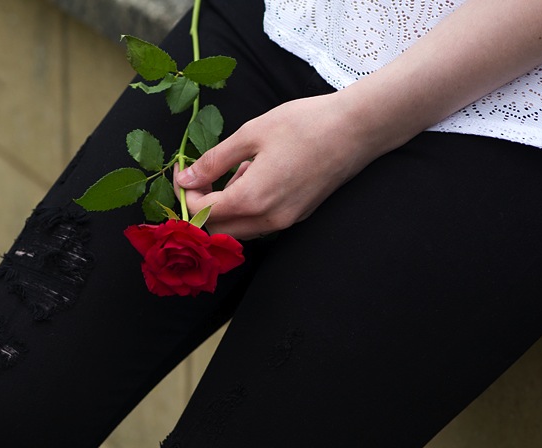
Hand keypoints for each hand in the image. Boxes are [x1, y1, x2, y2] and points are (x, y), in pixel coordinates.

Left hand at [175, 94, 376, 239]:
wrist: (357, 129)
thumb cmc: (304, 124)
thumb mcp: (251, 134)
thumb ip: (214, 160)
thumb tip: (186, 178)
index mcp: (252, 199)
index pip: (205, 213)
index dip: (188, 196)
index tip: (185, 175)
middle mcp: (268, 219)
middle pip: (220, 229)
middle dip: (203, 208)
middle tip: (200, 178)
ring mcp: (285, 222)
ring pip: (241, 228)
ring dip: (227, 208)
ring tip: (237, 170)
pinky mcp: (297, 217)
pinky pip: (261, 222)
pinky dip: (248, 207)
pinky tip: (256, 176)